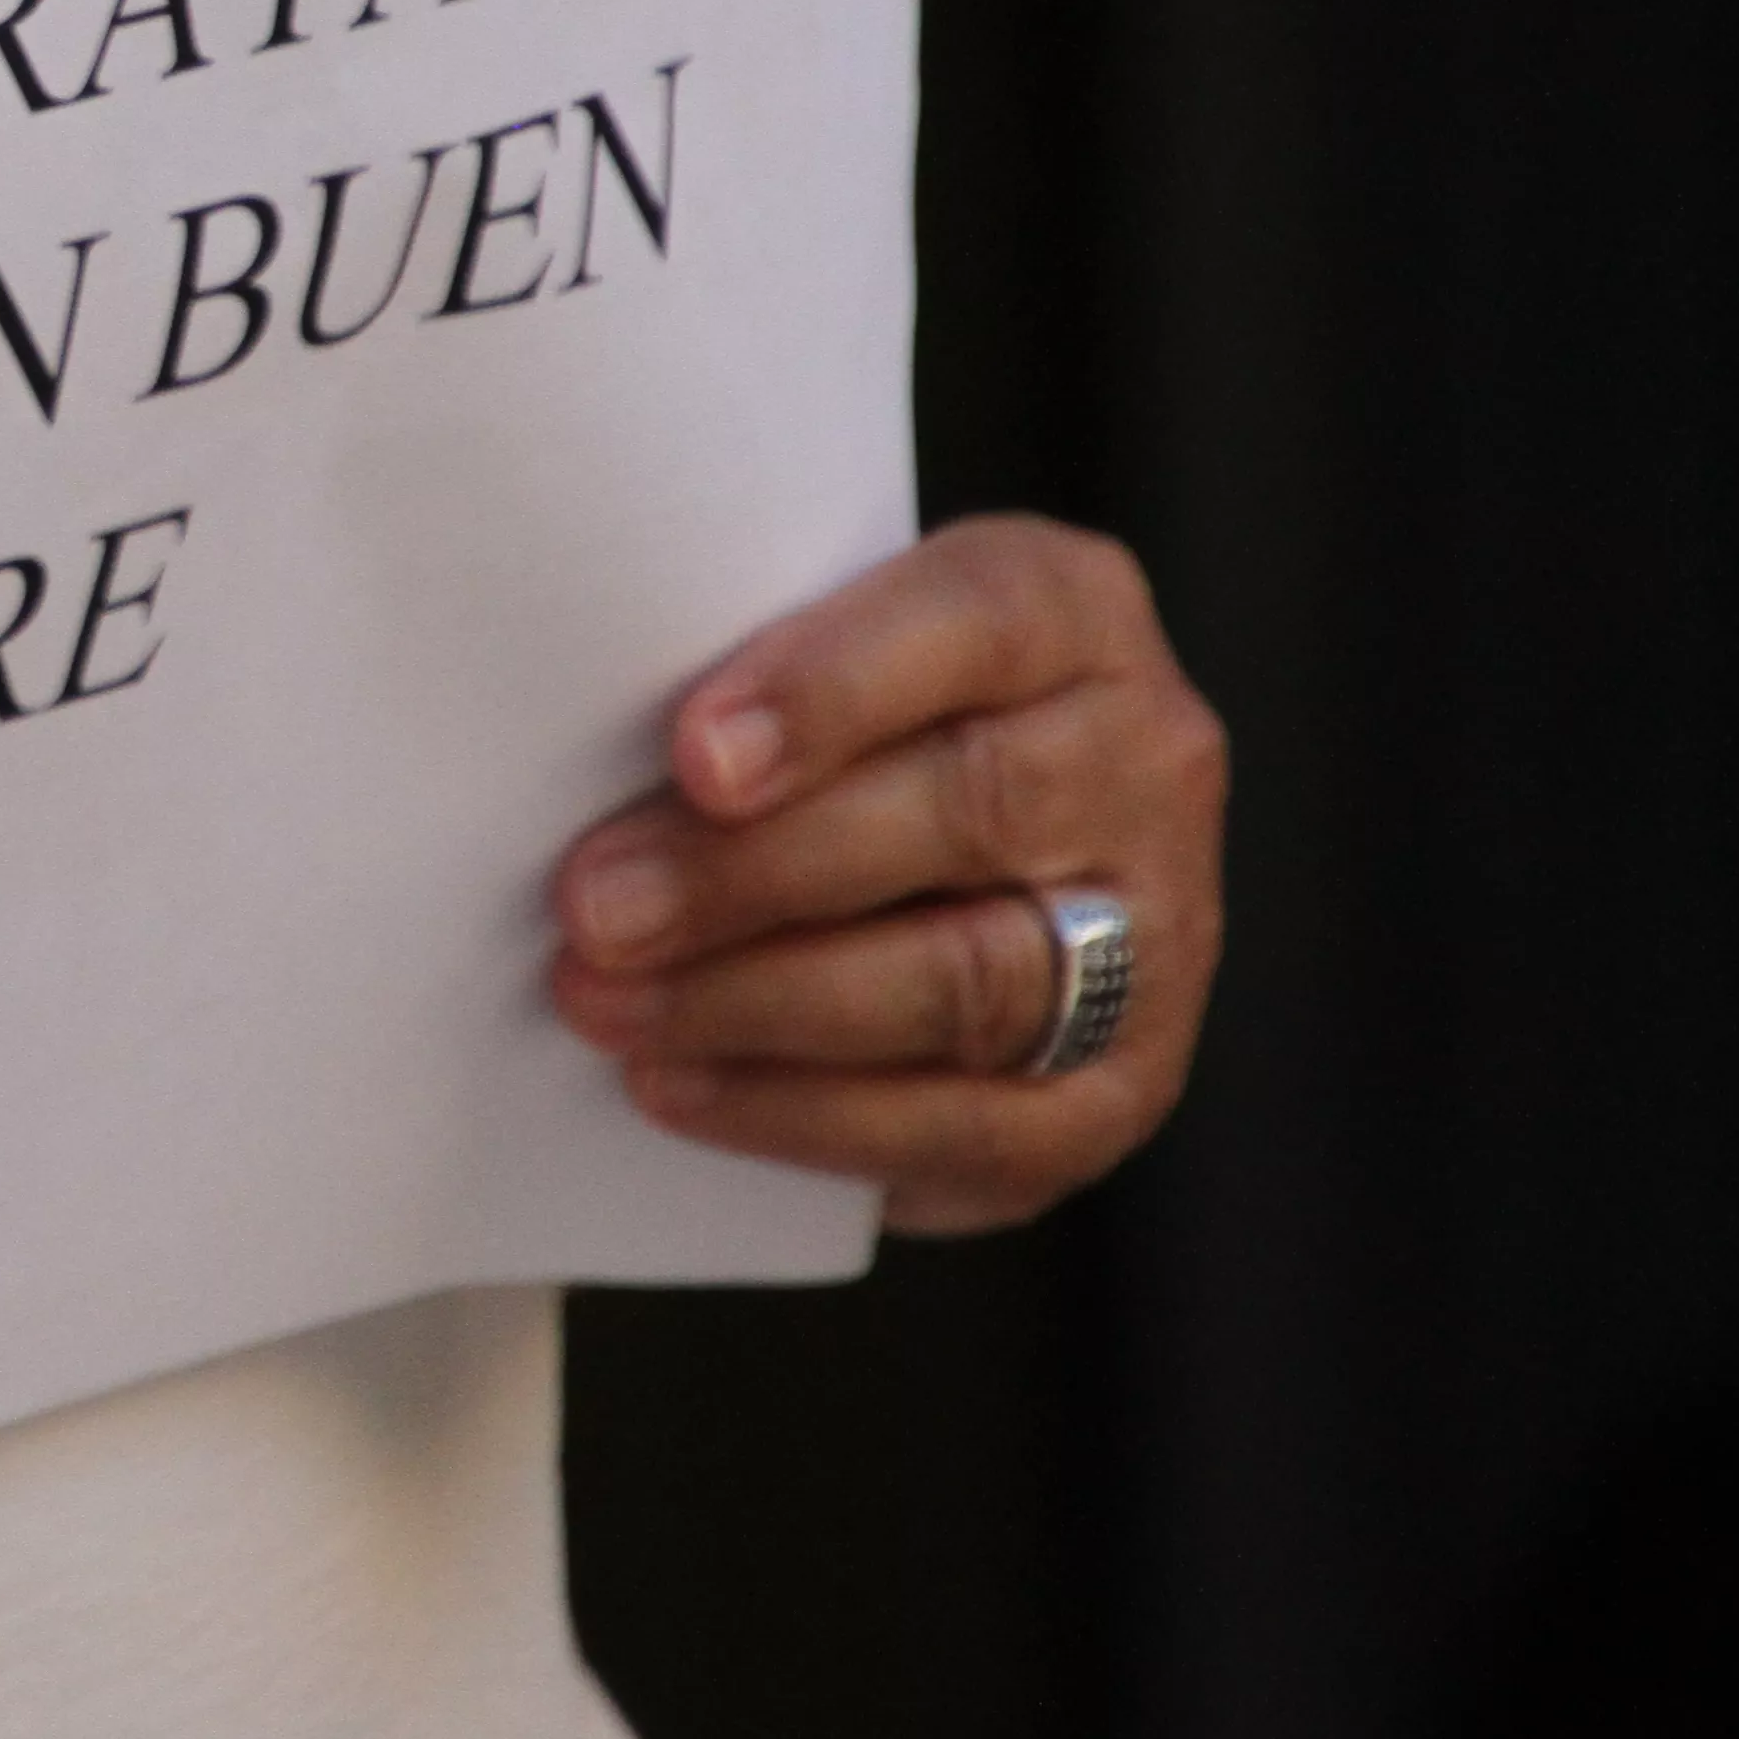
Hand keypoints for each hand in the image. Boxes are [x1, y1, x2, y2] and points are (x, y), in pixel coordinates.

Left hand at [548, 516, 1222, 1232]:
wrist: (947, 867)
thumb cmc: (843, 730)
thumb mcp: (817, 649)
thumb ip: (746, 675)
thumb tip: (581, 765)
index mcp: (1070, 614)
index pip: (975, 619)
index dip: (834, 688)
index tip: (694, 754)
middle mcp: (1145, 764)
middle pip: (966, 808)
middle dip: (755, 869)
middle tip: (594, 906)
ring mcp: (1157, 935)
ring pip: (965, 976)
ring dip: (760, 1002)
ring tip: (607, 1004)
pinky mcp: (1117, 1088)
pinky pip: (968, 1123)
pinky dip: (808, 1113)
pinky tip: (681, 1085)